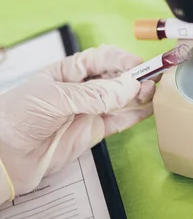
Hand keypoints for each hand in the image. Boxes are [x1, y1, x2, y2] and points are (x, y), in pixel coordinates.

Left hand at [0, 45, 155, 194]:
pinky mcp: (93, 132)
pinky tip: (149, 108)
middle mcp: (80, 89)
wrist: (3, 159)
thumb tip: (129, 86)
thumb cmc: (15, 119)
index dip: (122, 59)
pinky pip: (120, 120)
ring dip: (139, 94)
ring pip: (121, 98)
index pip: (101, 59)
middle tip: (148, 82)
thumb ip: (95, 94)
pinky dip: (136, 114)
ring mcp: (88, 111)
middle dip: (134, 77)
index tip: (139, 64)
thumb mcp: (56, 99)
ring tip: (152, 94)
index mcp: (67, 72)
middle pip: (115, 77)